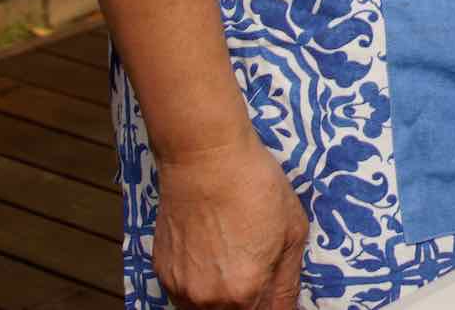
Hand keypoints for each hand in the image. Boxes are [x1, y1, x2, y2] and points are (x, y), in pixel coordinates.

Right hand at [152, 137, 307, 309]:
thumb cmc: (255, 188)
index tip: (272, 286)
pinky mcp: (162, 273)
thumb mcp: (292, 232)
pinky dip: (200, 286)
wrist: (205, 160)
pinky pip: (185, 295)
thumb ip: (288, 282)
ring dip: (222, 299)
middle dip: (249, 301)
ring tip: (232, 259)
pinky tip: (210, 255)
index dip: (272, 305)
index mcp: (245, 292)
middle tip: (255, 267)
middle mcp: (208, 300)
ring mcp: (181, 288)